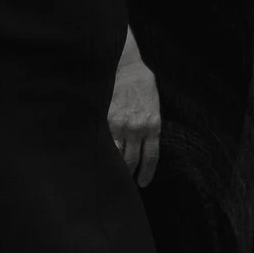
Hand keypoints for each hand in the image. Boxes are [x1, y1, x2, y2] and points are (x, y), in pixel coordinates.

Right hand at [108, 52, 160, 187]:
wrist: (125, 68)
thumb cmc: (142, 87)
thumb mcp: (155, 107)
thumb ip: (151, 127)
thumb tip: (145, 147)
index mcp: (152, 125)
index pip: (150, 157)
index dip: (146, 173)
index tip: (142, 184)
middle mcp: (136, 128)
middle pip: (131, 161)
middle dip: (128, 174)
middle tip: (125, 183)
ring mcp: (118, 124)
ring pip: (116, 155)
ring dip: (114, 167)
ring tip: (110, 175)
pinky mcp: (104, 120)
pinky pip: (103, 142)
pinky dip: (102, 153)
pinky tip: (98, 160)